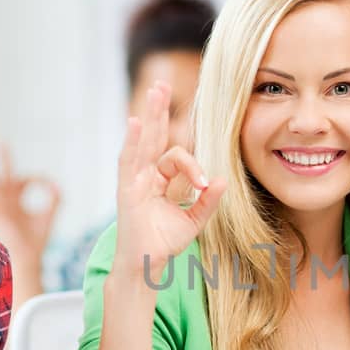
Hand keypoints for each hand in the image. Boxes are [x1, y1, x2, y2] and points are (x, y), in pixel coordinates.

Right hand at [0, 143, 61, 267]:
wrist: (29, 256)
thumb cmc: (38, 239)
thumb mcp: (50, 214)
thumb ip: (55, 197)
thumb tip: (55, 183)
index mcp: (18, 198)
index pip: (26, 179)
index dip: (39, 179)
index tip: (49, 185)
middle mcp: (8, 200)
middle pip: (6, 174)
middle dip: (5, 159)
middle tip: (2, 141)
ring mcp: (2, 206)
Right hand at [115, 82, 224, 278]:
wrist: (148, 266)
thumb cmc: (166, 243)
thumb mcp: (195, 220)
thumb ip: (208, 201)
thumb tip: (223, 180)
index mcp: (161, 181)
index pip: (177, 158)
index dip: (193, 167)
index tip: (204, 184)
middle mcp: (145, 176)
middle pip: (154, 137)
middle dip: (158, 111)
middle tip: (162, 84)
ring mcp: (134, 181)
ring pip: (142, 142)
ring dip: (148, 117)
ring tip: (154, 92)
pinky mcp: (126, 190)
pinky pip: (128, 162)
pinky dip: (131, 142)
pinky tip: (134, 123)